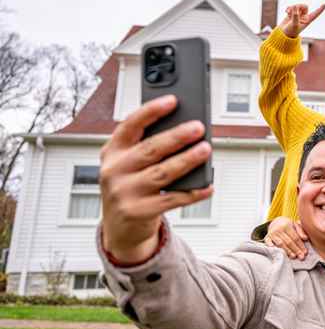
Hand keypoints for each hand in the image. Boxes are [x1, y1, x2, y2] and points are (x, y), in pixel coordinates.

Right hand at [99, 95, 212, 262]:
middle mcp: (114, 170)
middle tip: (198, 127)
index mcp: (113, 150)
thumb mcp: (129, 163)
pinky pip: (171, 200)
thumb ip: (149, 146)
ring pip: (162, 173)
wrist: (119, 228)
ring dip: (187, 160)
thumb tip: (185, 130)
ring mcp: (124, 192)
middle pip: (150, 149)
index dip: (151, 111)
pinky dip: (193, 193)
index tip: (172, 100)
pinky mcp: (138, 212)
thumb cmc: (130, 185)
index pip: (130, 125)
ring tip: (205, 150)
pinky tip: (207, 186)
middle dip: (177, 136)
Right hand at [265, 217, 308, 259]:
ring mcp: (272, 233)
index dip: (301, 245)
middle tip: (301, 257)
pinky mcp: (267, 237)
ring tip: (293, 256)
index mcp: (287, 225)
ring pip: (280, 244)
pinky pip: (268, 243)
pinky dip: (272, 247)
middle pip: (289, 241)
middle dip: (296, 250)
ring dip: (287, 251)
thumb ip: (301, 231)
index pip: (295, 237)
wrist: (276, 222)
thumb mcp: (295, 225)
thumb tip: (305, 238)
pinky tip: (277, 252)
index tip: (305, 252)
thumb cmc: (288, 226)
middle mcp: (279, 229)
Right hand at [279, 3, 324, 37]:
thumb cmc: (290, 32)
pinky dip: (289, 8)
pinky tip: (286, 11)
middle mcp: (303, 17)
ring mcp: (298, 15)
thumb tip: (296, 7)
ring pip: (298, 5)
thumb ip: (295, 16)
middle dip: (298, 6)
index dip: (320, 9)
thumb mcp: (293, 25)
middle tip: (293, 9)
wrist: (282, 34)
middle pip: (305, 6)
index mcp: (307, 21)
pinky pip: (292, 7)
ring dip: (292, 7)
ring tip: (288, 12)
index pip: (315, 14)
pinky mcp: (292, 13)